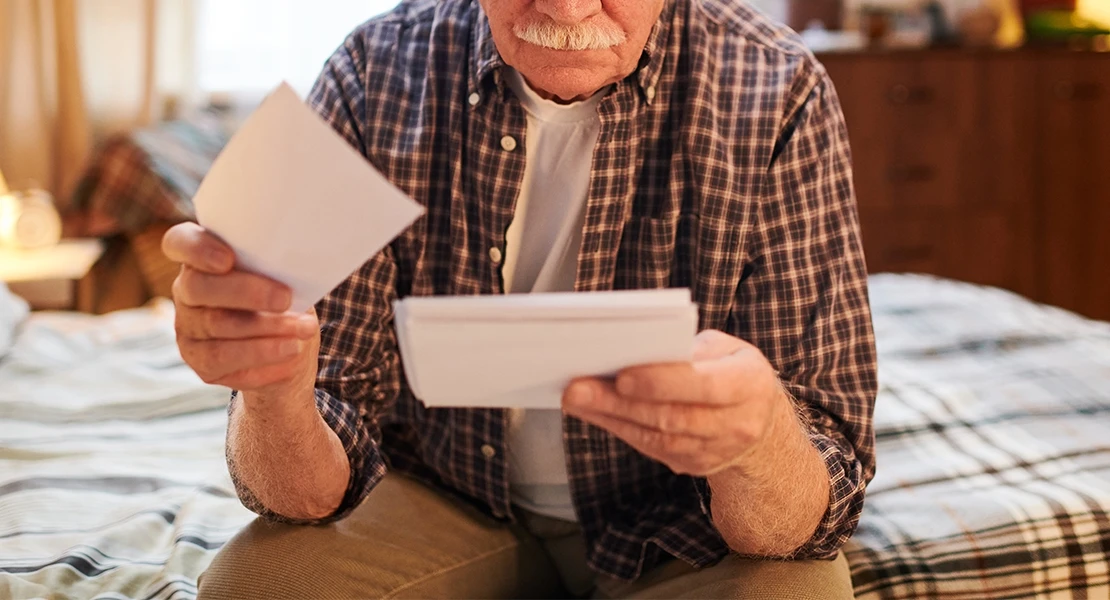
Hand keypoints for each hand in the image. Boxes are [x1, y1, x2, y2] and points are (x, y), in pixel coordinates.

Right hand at [162, 222, 319, 398]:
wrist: (291, 346)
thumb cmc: (285, 297)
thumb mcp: (285, 276)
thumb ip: (277, 265)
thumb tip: (293, 264)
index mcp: (203, 257)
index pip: (179, 242)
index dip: (197, 249)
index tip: (227, 259)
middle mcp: (187, 290)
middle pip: (198, 287)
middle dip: (245, 292)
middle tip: (285, 298)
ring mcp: (188, 327)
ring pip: (217, 325)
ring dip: (266, 328)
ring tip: (303, 330)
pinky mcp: (199, 360)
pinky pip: (225, 359)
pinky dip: (263, 355)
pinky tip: (291, 351)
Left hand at [561, 329, 796, 476]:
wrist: (760, 422)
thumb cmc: (733, 372)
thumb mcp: (725, 350)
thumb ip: (689, 351)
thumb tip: (636, 352)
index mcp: (750, 385)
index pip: (704, 386)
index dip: (662, 382)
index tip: (622, 376)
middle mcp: (737, 424)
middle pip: (672, 417)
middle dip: (620, 402)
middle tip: (578, 388)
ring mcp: (716, 451)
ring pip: (657, 438)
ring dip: (611, 417)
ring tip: (576, 399)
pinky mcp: (694, 465)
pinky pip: (652, 448)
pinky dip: (620, 428)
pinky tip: (594, 412)